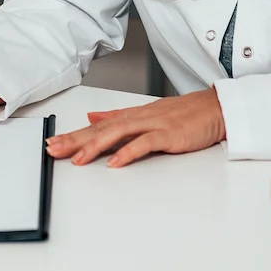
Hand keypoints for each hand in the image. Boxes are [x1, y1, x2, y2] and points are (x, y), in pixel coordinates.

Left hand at [44, 90, 225, 167]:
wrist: (216, 108)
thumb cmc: (185, 114)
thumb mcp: (147, 113)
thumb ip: (118, 116)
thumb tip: (92, 116)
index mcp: (133, 115)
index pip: (99, 125)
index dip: (75, 134)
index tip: (54, 142)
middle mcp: (139, 118)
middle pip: (103, 128)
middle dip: (76, 139)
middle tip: (53, 150)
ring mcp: (154, 124)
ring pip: (119, 133)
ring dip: (96, 146)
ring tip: (77, 159)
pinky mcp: (169, 134)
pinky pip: (145, 143)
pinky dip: (129, 152)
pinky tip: (115, 163)